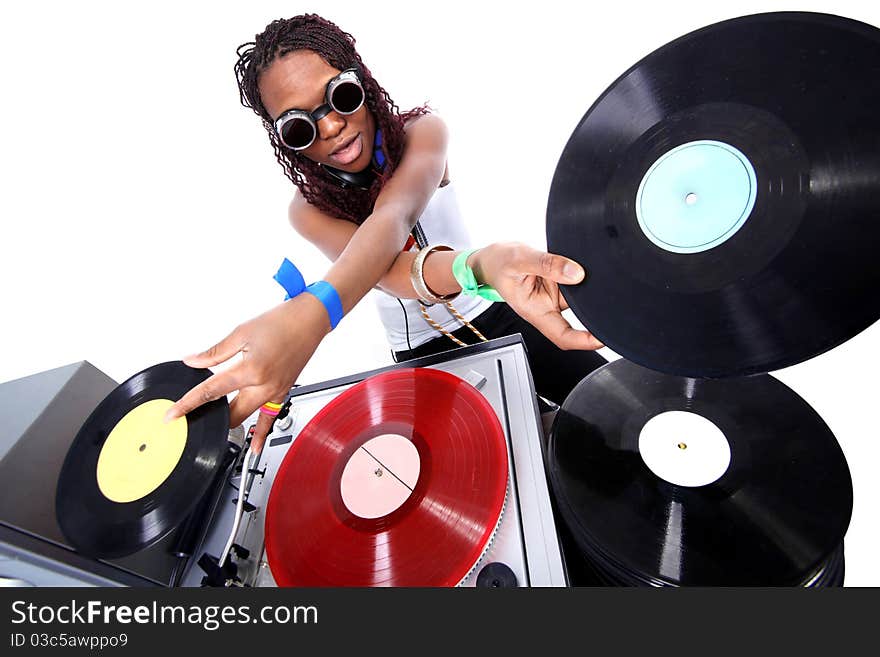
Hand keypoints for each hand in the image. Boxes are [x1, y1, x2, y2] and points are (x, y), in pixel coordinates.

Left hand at [164, 293, 330, 451]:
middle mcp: (264, 386)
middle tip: (189, 418)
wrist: (310, 320)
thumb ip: (215, 352)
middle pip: (229, 413)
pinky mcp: (283, 392)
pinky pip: (269, 418)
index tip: (172, 414)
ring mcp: (275, 392)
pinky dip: (261, 434)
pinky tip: (256, 446)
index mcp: (251, 371)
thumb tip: (193, 361)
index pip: (211, 392)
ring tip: (211, 423)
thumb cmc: (281, 322)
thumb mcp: (241, 333)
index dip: (188, 404)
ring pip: (246, 418)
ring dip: (228, 422)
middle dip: (208, 417)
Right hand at [469, 243, 602, 349]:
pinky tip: (586, 265)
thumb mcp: (519, 259)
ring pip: (580, 298)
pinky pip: (576, 282)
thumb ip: (548, 265)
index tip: (603, 338)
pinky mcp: (559, 284)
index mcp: (534, 311)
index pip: (563, 336)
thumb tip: (576, 273)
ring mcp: (554, 296)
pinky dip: (584, 276)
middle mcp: (547, 307)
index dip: (584, 341)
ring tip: (595, 272)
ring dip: (590, 289)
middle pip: (578, 318)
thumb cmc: (498, 263)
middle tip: (610, 296)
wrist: (492, 258)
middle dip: (596, 313)